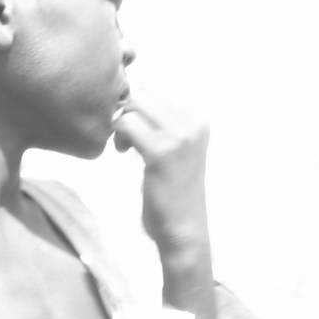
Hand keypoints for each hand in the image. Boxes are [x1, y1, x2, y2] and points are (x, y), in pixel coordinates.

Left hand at [113, 88, 212, 266]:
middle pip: (143, 94)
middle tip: (127, 138)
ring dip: (122, 124)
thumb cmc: (175, 190)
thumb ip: (162, 122)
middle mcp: (193, 122)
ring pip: (133, 106)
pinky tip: (124, 153)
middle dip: (128, 112)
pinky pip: (125, 124)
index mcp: (199, 119)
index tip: (139, 133)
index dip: (139, 109)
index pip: (156, 91)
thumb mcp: (177, 148)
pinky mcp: (160, 151)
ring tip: (126, 146)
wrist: (184, 228)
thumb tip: (127, 96)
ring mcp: (180, 136)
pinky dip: (118, 137)